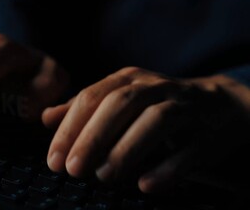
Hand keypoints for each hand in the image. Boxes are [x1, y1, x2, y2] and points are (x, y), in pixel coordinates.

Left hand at [44, 67, 249, 192]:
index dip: (70, 127)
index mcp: (128, 79)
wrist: (217, 104)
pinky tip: (145, 185)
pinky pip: (190, 149)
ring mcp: (185, 106)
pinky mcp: (208, 131)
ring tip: (103, 176)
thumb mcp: (119, 98)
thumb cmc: (156, 104)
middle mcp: (155, 87)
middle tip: (73, 169)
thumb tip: (46, 118)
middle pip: (121, 104)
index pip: (92, 97)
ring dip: (126, 149)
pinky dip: (168, 167)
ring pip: (155, 121)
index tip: (54, 158)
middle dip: (93, 137)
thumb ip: (84, 108)